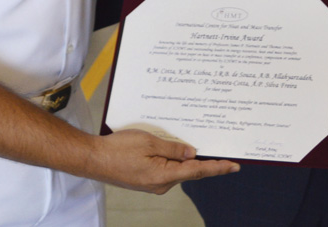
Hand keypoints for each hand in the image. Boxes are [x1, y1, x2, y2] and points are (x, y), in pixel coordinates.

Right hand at [94, 129, 238, 193]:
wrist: (93, 158)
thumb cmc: (118, 149)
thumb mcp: (149, 142)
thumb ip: (173, 149)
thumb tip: (192, 153)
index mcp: (164, 176)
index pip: (198, 171)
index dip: (218, 167)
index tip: (234, 166)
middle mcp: (161, 184)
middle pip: (190, 171)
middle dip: (205, 162)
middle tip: (223, 152)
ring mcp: (153, 184)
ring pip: (177, 170)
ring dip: (187, 159)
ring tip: (197, 145)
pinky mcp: (146, 180)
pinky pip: (166, 169)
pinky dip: (174, 160)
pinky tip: (176, 150)